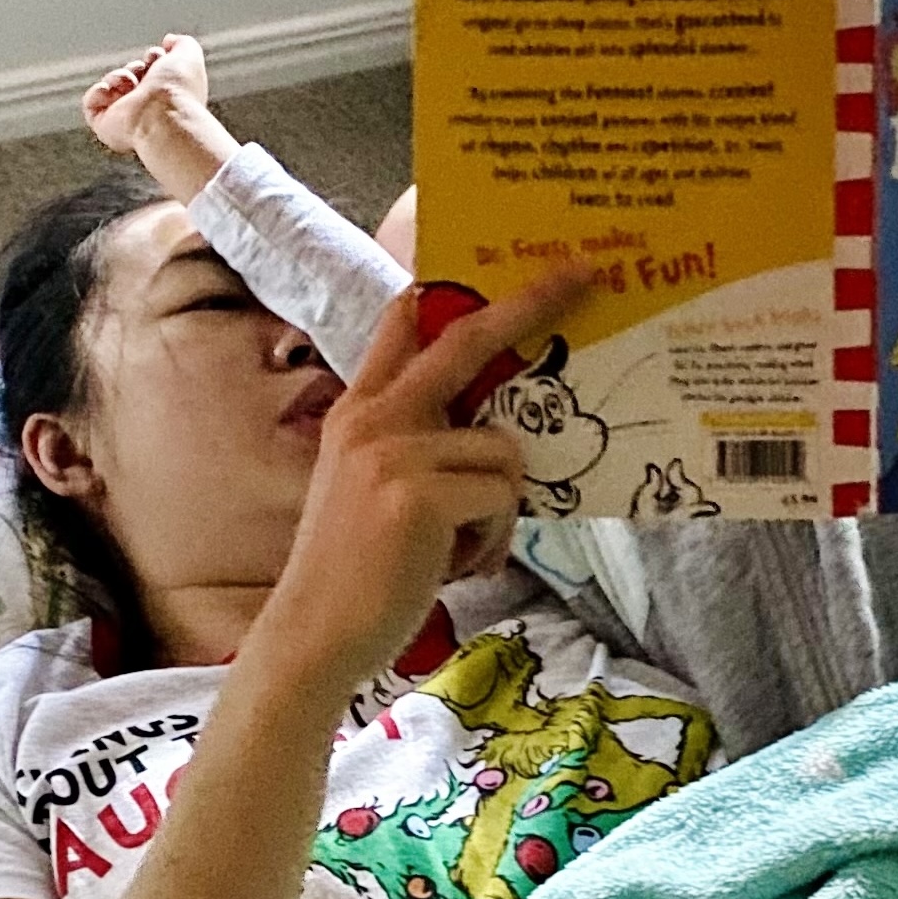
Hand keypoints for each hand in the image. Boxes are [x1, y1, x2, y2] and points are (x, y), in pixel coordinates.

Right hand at [82, 34, 211, 153]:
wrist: (163, 114)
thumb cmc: (177, 88)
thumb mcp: (188, 54)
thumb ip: (182, 43)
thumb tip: (169, 41)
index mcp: (168, 97)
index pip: (152, 73)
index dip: (152, 57)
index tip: (156, 55)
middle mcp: (148, 110)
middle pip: (130, 77)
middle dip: (134, 66)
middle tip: (142, 70)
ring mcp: (126, 120)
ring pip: (110, 86)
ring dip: (117, 76)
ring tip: (129, 83)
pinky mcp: (106, 127)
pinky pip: (90, 103)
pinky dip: (97, 92)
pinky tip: (110, 91)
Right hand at [246, 262, 591, 704]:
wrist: (314, 635)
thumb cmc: (355, 576)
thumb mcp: (369, 491)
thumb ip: (414, 448)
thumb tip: (490, 438)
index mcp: (359, 411)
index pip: (402, 325)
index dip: (444, 292)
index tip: (478, 263)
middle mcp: (373, 417)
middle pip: (466, 339)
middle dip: (531, 302)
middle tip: (584, 274)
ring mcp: (393, 450)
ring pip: (503, 451)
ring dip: (499, 512)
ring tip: (460, 551)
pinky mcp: (418, 491)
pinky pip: (501, 496)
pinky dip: (492, 540)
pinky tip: (456, 568)